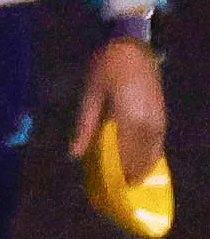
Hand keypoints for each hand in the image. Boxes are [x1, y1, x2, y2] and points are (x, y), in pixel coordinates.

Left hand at [74, 34, 168, 185]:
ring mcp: (159, 122)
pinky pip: (158, 145)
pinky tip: (137, 163)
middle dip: (128, 176)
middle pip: (141, 161)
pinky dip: (148, 157)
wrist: (133, 48)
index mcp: (130, 121)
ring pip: (152, 155)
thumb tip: (74, 154)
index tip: (106, 190)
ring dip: (140, 169)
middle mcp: (149, 126)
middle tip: (113, 188)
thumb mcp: (90, 96)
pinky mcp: (163, 118)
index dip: (117, 176)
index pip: (125, 158)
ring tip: (124, 180)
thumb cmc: (107, 68)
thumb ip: (85, 127)